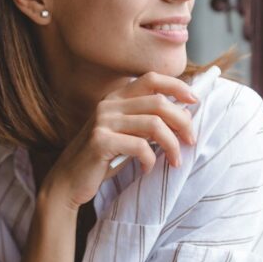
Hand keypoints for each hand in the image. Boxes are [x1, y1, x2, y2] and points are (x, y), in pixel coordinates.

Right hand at [42, 72, 197, 209]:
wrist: (68, 182)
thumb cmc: (102, 159)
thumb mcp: (127, 135)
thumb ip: (148, 122)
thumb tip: (184, 114)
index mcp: (116, 98)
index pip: (151, 79)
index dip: (176, 86)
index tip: (194, 101)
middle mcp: (109, 105)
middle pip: (159, 102)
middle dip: (182, 122)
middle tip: (190, 141)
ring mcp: (103, 122)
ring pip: (154, 125)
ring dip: (172, 145)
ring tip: (175, 160)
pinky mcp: (100, 142)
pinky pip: (140, 147)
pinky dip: (151, 160)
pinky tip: (147, 169)